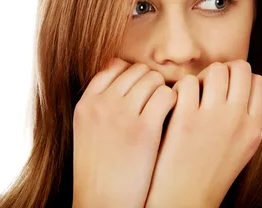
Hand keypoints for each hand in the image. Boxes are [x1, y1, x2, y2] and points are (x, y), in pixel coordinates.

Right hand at [72, 58, 176, 207]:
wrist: (104, 206)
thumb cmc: (102, 173)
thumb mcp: (89, 132)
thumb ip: (102, 106)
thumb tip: (128, 84)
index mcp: (86, 104)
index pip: (114, 66)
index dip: (133, 75)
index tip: (143, 90)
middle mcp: (102, 104)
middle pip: (137, 70)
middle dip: (151, 82)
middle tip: (159, 101)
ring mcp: (122, 114)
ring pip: (153, 79)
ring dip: (164, 91)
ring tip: (167, 110)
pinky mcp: (144, 129)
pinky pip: (166, 96)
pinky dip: (175, 102)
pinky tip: (175, 116)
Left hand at [145, 60, 261, 207]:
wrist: (184, 200)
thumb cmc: (210, 173)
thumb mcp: (243, 148)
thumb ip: (247, 118)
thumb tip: (245, 84)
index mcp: (255, 128)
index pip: (258, 81)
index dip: (242, 79)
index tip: (228, 89)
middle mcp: (238, 120)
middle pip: (239, 68)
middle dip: (224, 72)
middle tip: (209, 87)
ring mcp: (212, 119)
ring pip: (215, 70)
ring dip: (203, 76)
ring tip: (193, 93)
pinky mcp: (185, 120)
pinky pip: (188, 82)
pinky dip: (181, 87)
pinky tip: (177, 102)